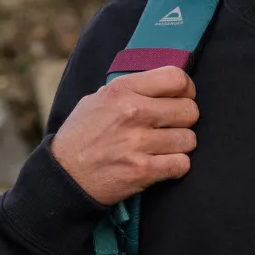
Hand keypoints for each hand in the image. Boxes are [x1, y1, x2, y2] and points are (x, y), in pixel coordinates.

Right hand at [49, 66, 198, 206]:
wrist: (65, 175)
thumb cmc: (83, 135)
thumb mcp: (98, 99)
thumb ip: (131, 89)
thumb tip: (164, 85)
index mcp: (122, 90)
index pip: (176, 79)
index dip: (187, 90)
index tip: (181, 99)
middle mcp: (132, 112)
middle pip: (189, 110)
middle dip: (185, 121)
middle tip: (171, 128)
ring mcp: (138, 143)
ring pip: (189, 139)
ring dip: (181, 146)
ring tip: (164, 148)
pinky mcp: (143, 170)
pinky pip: (182, 164)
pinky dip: (177, 166)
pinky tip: (163, 164)